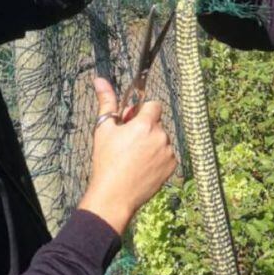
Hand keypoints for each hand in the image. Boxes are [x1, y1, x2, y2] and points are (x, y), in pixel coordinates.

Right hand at [78, 77, 176, 234]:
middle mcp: (161, 135)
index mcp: (145, 124)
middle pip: (157, 123)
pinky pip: (167, 154)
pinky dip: (158, 157)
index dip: (142, 112)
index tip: (131, 122)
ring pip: (162, 139)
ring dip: (152, 143)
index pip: (153, 105)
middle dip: (146, 128)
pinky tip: (143, 167)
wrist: (115, 195)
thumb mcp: (103, 130)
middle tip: (128, 143)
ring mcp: (169, 151)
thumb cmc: (106, 161)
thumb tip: (100, 79)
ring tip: (134, 158)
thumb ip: (106, 102)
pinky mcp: (173, 166)